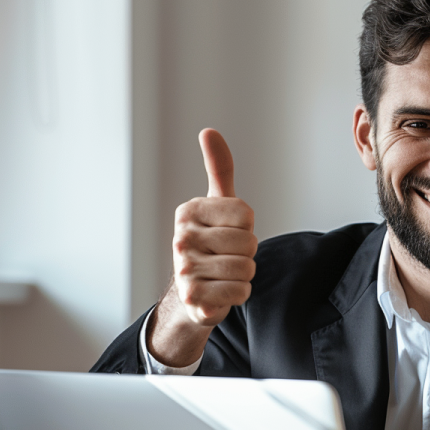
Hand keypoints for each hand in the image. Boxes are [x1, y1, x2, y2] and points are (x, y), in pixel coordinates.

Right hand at [172, 129, 257, 326]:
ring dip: (245, 275)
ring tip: (225, 274)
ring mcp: (184, 269)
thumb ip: (219, 170)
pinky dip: (239, 294)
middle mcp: (181, 238)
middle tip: (228, 257)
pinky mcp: (194, 297)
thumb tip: (209, 131)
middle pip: (248, 243)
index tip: (228, 233)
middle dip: (247, 254)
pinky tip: (222, 291)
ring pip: (247, 268)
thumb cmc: (212, 245)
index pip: (246, 214)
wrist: (194, 294)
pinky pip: (241, 292)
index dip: (246, 227)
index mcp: (189, 212)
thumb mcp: (218, 206)